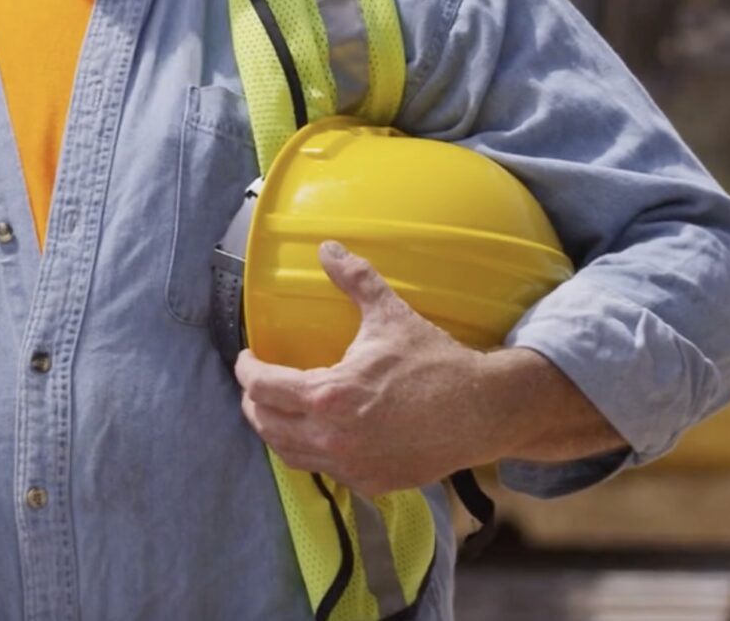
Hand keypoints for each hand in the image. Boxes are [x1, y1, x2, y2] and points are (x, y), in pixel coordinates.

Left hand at [232, 241, 499, 496]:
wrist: (483, 410)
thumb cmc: (436, 362)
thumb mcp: (390, 316)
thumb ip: (355, 280)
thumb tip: (328, 248)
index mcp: (327, 396)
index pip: (261, 387)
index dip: (246, 370)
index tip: (247, 358)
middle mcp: (331, 438)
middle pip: (265, 424)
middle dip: (253, 401)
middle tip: (256, 384)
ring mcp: (350, 465)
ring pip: (288, 453)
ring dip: (275, 430)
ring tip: (276, 409)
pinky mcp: (370, 482)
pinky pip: (322, 470)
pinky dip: (309, 451)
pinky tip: (314, 434)